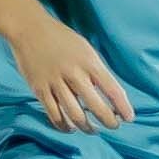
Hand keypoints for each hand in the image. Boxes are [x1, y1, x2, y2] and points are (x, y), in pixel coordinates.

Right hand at [5, 13, 133, 132]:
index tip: (129, 118)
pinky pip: (54, 115)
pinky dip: (65, 126)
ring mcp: (55, 83)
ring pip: (75, 115)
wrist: (29, 29)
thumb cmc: (62, 39)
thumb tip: (111, 97)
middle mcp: (73, 73)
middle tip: (113, 126)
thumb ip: (97, 72)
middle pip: (96, 106)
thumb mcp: (86, 50)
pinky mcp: (39, 89)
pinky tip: (72, 127)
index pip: (112, 90)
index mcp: (89, 62)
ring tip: (93, 130)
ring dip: (87, 128)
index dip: (123, 107)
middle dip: (109, 121)